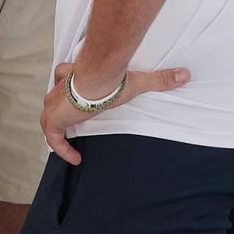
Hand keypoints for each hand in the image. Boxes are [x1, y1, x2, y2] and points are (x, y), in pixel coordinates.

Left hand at [41, 60, 192, 163]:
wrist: (98, 79)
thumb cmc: (113, 79)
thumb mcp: (138, 81)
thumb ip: (160, 79)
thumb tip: (185, 74)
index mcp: (74, 76)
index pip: (64, 76)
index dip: (67, 84)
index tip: (77, 98)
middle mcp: (60, 88)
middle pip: (53, 97)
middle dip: (58, 107)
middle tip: (70, 119)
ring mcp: (54, 104)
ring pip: (48, 116)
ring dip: (56, 127)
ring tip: (69, 140)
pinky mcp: (54, 120)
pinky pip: (54, 138)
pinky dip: (62, 148)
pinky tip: (76, 159)